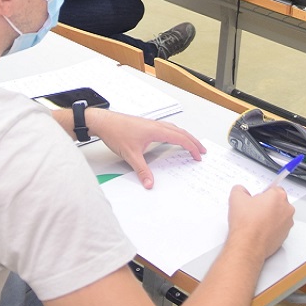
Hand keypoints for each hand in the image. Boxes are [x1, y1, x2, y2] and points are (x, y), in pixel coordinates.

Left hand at [86, 109, 205, 188]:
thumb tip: (150, 183)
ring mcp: (151, 124)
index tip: (198, 155)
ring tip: (190, 144)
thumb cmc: (116, 132)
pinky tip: (170, 138)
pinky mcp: (146, 125)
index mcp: (157, 130)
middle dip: (193, 141)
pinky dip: (174, 133)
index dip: (192, 147)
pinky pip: (166, 128)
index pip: (180, 138)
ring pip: (174, 129)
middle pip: (181, 132)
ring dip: (184, 136)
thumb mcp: (130, 155)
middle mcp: (156, 125)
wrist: (104, 121)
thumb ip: (142, 170)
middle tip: (202, 150)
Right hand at [225, 184, 293, 259]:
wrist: (248, 245)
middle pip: (278, 202)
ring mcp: (287, 224)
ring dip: (270, 217)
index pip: (274, 189)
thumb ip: (240, 189)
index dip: (263, 194)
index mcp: (278, 196)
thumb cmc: (246, 224)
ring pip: (279, 216)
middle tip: (254, 210)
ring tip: (255, 222)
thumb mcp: (236, 198)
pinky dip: (271, 228)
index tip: (256, 199)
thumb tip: (241, 191)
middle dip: (267, 205)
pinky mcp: (285, 236)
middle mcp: (287, 209)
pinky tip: (259, 231)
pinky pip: (278, 228)